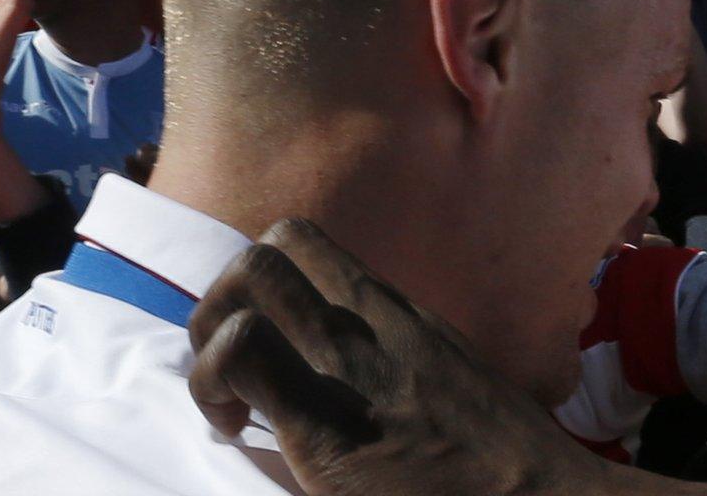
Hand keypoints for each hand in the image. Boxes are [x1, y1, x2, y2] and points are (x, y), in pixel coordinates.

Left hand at [187, 221, 611, 495]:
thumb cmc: (496, 460)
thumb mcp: (450, 379)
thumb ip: (402, 362)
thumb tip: (360, 378)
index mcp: (398, 315)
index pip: (308, 246)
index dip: (262, 287)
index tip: (267, 347)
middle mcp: (373, 322)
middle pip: (269, 249)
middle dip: (223, 303)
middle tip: (235, 373)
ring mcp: (350, 363)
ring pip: (248, 279)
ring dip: (210, 337)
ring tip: (233, 403)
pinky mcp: (325, 420)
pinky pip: (241, 354)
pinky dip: (213, 381)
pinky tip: (241, 431)